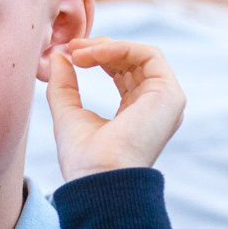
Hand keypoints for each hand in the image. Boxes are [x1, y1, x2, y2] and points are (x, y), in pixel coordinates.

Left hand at [46, 37, 184, 180]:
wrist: (99, 180)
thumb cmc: (84, 159)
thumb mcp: (68, 113)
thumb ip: (64, 85)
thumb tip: (57, 56)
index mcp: (136, 114)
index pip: (122, 73)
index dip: (97, 57)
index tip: (69, 53)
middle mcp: (155, 107)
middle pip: (132, 61)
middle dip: (100, 48)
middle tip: (71, 48)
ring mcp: (166, 101)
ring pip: (141, 55)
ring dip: (107, 47)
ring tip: (78, 52)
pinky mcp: (170, 95)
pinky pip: (149, 55)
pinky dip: (120, 48)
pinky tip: (94, 54)